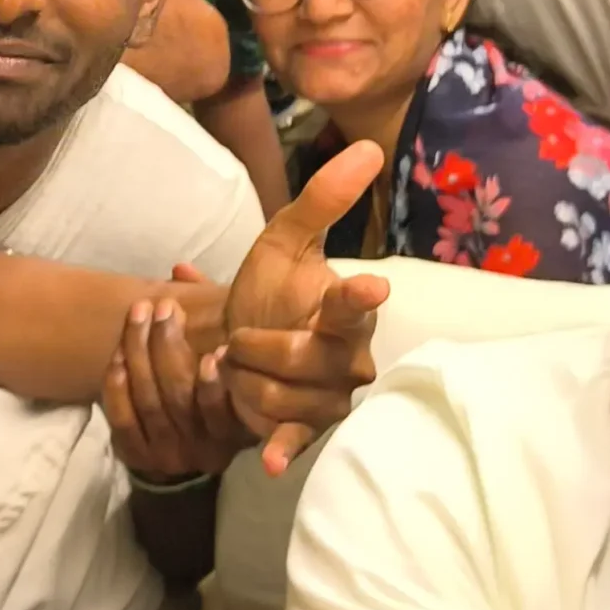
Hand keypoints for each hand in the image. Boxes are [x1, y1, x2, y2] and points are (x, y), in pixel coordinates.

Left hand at [103, 289, 249, 480]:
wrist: (190, 455)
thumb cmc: (216, 393)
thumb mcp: (232, 364)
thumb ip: (215, 317)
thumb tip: (180, 269)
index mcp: (233, 433)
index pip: (221, 410)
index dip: (215, 384)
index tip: (217, 349)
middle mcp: (201, 450)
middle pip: (179, 397)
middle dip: (168, 347)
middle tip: (164, 308)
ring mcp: (167, 455)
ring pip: (148, 402)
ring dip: (140, 354)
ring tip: (139, 316)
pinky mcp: (137, 456)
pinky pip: (123, 420)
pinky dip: (118, 387)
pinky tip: (118, 356)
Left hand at [219, 140, 391, 474]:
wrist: (241, 342)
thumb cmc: (272, 289)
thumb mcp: (284, 240)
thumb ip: (321, 200)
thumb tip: (368, 148)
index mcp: (347, 310)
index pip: (353, 303)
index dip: (356, 297)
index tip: (370, 288)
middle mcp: (349, 358)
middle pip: (299, 357)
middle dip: (255, 346)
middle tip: (239, 338)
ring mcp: (330, 398)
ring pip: (280, 394)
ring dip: (244, 379)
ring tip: (240, 366)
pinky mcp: (306, 429)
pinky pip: (295, 439)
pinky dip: (281, 449)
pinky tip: (269, 462)